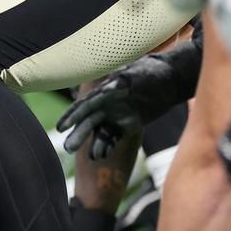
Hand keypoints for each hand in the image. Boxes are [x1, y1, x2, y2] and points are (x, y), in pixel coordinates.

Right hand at [58, 53, 182, 158]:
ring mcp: (114, 117)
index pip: (84, 106)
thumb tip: (108, 89)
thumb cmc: (151, 73)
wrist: (169, 80)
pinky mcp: (124, 127)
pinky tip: (103, 155)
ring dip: (94, 145)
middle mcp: (105, 106)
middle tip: (68, 148)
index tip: (61, 127)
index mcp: (104, 92)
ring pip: (98, 133)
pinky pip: (112, 139)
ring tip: (93, 157)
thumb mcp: (138, 74)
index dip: (71, 116)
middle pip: (88, 122)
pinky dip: (107, 148)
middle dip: (78, 135)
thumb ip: (123, 82)